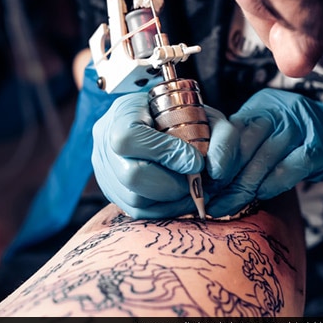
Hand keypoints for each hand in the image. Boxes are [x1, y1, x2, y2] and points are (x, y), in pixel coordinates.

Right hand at [91, 92, 239, 218]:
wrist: (155, 117)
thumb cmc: (180, 111)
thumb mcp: (204, 113)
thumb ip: (217, 136)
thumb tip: (207, 169)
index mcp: (120, 115)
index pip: (130, 139)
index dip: (166, 153)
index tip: (196, 160)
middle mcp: (104, 146)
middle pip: (132, 177)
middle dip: (172, 183)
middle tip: (195, 180)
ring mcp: (105, 173)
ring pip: (135, 200)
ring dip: (172, 199)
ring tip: (192, 189)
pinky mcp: (113, 193)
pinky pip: (138, 211)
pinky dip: (165, 208)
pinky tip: (182, 196)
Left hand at [207, 88, 322, 217]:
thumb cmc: (295, 141)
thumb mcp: (267, 132)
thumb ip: (241, 147)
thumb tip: (205, 178)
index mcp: (261, 105)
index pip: (231, 127)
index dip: (216, 154)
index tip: (205, 178)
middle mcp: (280, 110)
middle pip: (246, 145)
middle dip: (226, 178)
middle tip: (210, 200)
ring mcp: (302, 126)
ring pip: (265, 159)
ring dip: (244, 188)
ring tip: (227, 205)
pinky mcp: (320, 146)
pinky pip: (290, 168)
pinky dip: (272, 184)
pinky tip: (260, 196)